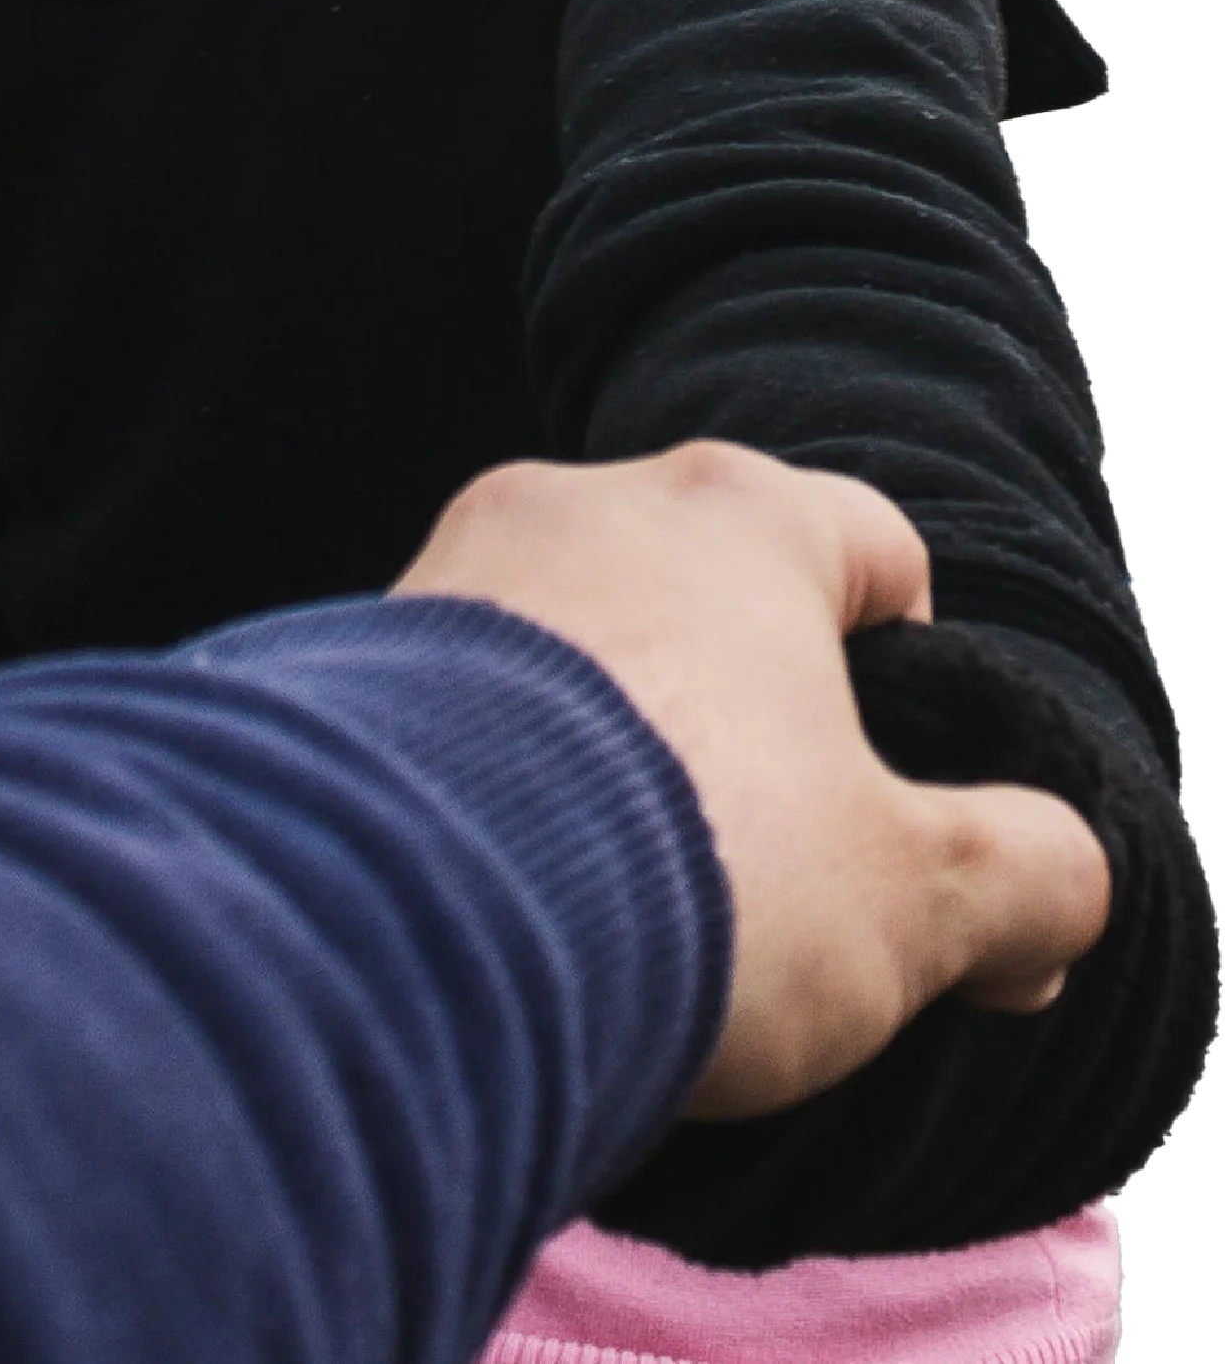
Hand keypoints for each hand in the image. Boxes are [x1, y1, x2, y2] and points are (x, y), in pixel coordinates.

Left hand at [392, 443, 1112, 1118]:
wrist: (414, 910)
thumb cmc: (700, 872)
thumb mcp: (919, 899)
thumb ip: (1028, 875)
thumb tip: (1059, 885)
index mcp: (739, 515)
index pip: (873, 547)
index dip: (915, 670)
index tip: (905, 786)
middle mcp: (587, 501)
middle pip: (716, 599)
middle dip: (754, 719)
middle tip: (778, 869)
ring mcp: (457, 568)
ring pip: (584, 649)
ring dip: (620, 750)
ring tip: (637, 895)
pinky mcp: (353, 652)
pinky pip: (467, 705)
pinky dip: (506, 778)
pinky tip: (522, 888)